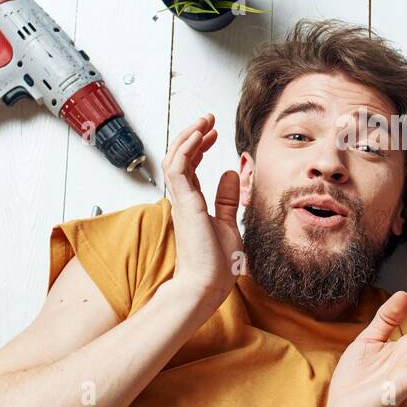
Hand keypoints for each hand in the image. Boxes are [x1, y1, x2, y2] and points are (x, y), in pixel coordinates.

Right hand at [161, 113, 242, 311]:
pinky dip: (187, 149)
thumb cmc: (214, 265)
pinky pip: (178, 168)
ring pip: (174, 158)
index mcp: (191, 204)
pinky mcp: (184, 203)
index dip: (199, 147)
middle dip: (192, 135)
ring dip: (189, 136)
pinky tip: (200, 136)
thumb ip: (227, 199)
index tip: (213, 133)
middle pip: (179, 157)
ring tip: (204, 121)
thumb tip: (231, 173)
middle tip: (208, 119)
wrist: (206, 287)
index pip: (189, 167)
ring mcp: (180, 201)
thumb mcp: (228, 224)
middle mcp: (182, 200)